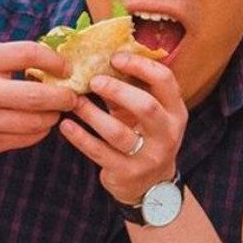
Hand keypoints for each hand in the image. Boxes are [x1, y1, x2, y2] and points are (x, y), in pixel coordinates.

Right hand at [0, 40, 76, 156]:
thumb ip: (12, 54)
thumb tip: (58, 55)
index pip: (29, 54)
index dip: (55, 60)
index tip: (66, 67)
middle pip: (38, 96)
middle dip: (64, 96)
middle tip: (73, 95)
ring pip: (37, 122)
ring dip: (54, 116)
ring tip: (56, 108)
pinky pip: (27, 139)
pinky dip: (40, 130)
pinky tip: (39, 122)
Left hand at [58, 53, 187, 204]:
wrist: (150, 185)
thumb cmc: (144, 136)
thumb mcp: (146, 114)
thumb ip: (130, 89)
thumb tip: (100, 58)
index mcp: (176, 111)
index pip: (165, 80)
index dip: (140, 65)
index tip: (115, 58)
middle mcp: (167, 133)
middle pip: (146, 106)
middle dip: (117, 90)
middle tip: (93, 81)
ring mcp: (149, 156)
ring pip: (118, 132)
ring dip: (92, 114)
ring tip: (73, 102)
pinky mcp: (127, 173)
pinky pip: (99, 153)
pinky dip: (80, 137)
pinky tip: (66, 125)